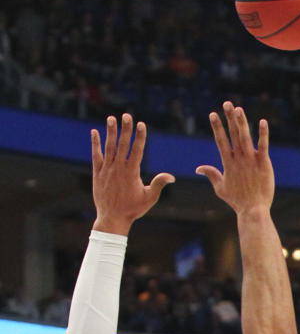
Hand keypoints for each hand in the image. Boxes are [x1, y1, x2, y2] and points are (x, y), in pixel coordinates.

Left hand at [91, 114, 174, 235]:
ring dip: (110, 132)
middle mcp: (118, 168)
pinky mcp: (97, 173)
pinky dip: (95, 144)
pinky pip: (96, 155)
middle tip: (127, 115)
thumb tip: (171, 176)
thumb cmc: (132, 209)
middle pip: (123, 144)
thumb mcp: (149, 198)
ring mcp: (106, 170)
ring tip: (111, 118)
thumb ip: (158, 184)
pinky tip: (94, 132)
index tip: (141, 124)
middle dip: (125, 129)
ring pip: (109, 147)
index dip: (139, 136)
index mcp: (131, 173)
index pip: (136, 150)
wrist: (112, 218)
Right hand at [196, 103, 273, 214]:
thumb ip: (211, 174)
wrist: (253, 210)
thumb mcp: (220, 188)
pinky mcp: (264, 163)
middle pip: (233, 135)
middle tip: (227, 103)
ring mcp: (251, 160)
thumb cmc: (237, 200)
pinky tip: (262, 122)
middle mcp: (239, 159)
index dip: (217, 127)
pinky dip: (263, 134)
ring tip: (238, 109)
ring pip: (246, 137)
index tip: (212, 114)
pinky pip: (263, 146)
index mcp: (228, 163)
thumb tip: (198, 168)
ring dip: (242, 122)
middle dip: (229, 118)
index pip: (221, 141)